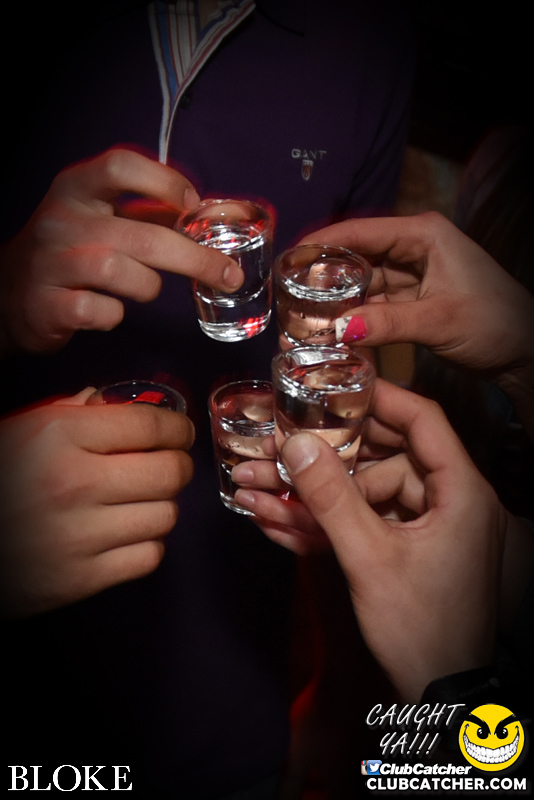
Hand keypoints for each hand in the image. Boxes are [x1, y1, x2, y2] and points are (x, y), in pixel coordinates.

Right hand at [0, 148, 243, 354]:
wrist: (9, 292)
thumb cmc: (69, 252)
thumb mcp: (100, 219)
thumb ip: (146, 213)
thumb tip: (203, 215)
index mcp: (76, 189)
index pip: (120, 166)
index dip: (163, 182)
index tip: (192, 205)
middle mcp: (61, 220)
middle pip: (141, 235)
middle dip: (194, 258)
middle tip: (227, 274)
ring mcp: (50, 263)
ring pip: (120, 272)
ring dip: (147, 286)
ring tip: (145, 289)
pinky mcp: (48, 304)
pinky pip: (99, 310)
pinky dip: (115, 314)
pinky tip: (110, 311)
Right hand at [0, 388, 194, 617]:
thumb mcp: (21, 431)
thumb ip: (71, 413)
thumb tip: (110, 403)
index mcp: (59, 436)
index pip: (149, 426)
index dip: (177, 428)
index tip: (180, 432)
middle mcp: (74, 483)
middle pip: (169, 472)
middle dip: (179, 465)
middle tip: (170, 464)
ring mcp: (78, 535)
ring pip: (165, 516)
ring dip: (162, 505)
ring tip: (144, 499)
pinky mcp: (80, 579)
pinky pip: (148, 557)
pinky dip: (147, 543)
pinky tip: (129, 533)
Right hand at [236, 379, 508, 700]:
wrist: (439, 696)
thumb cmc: (421, 628)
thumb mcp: (369, 558)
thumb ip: (330, 498)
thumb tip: (294, 444)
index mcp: (460, 492)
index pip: (422, 420)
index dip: (380, 397)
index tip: (335, 384)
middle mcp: (450, 501)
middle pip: (384, 457)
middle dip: (327, 457)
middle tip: (280, 443)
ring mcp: (428, 526)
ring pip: (365, 493)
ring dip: (314, 496)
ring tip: (257, 491)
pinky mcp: (408, 547)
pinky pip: (364, 521)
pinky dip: (327, 523)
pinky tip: (276, 521)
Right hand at [301, 211, 533, 387]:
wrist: (524, 351)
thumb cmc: (495, 322)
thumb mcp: (439, 320)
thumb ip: (387, 323)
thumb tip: (336, 330)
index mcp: (423, 234)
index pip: (360, 231)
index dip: (321, 243)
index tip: (286, 259)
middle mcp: (413, 247)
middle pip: (356, 256)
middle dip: (323, 277)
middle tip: (287, 295)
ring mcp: (412, 273)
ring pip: (362, 283)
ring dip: (336, 301)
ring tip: (303, 317)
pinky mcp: (412, 298)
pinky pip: (374, 304)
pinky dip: (355, 317)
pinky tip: (332, 330)